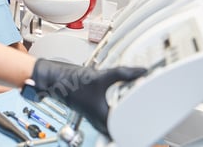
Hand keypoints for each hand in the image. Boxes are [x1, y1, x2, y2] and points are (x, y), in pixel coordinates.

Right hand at [21, 58, 145, 135]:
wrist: (53, 79)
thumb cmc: (71, 82)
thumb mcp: (100, 76)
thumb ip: (123, 74)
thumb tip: (141, 72)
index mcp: (102, 117)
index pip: (125, 131)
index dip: (138, 128)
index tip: (149, 122)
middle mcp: (98, 120)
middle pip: (120, 129)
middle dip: (133, 124)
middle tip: (145, 114)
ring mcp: (94, 117)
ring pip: (113, 124)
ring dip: (123, 118)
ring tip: (133, 108)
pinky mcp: (91, 111)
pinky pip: (107, 117)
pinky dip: (114, 114)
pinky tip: (118, 103)